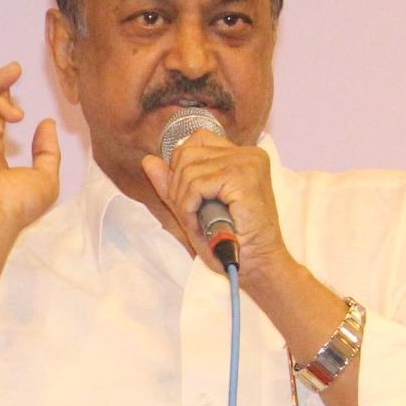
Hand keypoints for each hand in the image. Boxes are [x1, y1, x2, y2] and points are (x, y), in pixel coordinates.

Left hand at [142, 130, 288, 279]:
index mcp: (241, 155)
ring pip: (188, 170)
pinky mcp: (243, 178)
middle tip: (191, 215)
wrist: (257, 266)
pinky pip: (197, 185)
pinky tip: (200, 224)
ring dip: (184, 202)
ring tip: (197, 223)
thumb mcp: (194, 208)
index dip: (181, 168)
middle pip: (187, 153)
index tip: (189, 198)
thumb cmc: (231, 241)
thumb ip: (173, 183)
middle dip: (178, 187)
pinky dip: (189, 207)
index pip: (197, 140)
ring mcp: (247, 163)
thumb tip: (148, 160)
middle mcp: (248, 153)